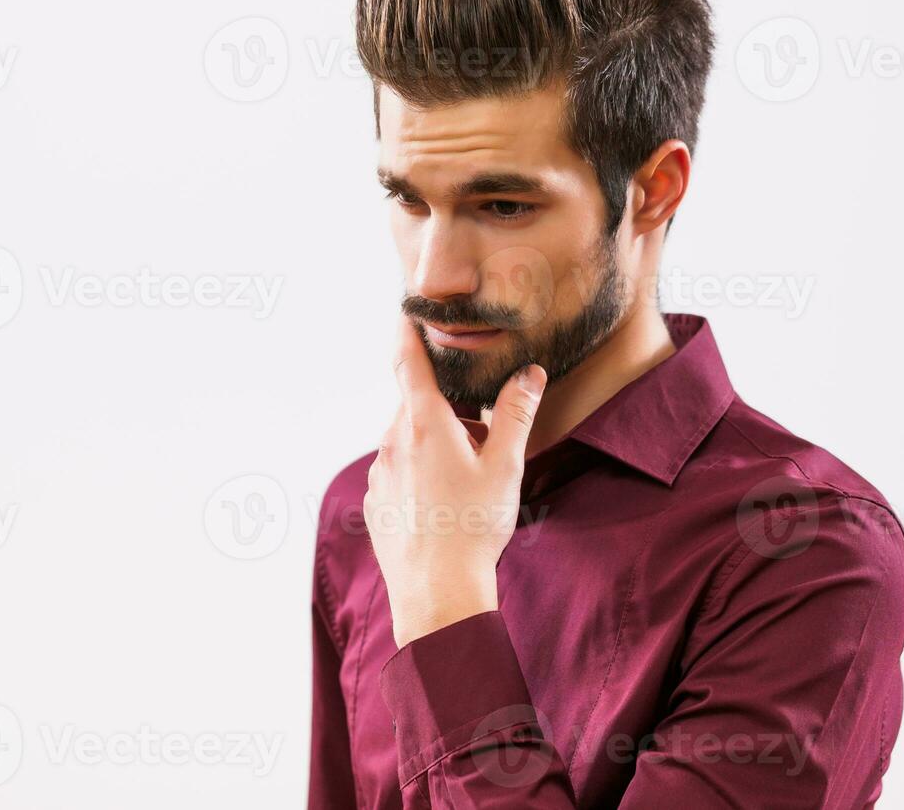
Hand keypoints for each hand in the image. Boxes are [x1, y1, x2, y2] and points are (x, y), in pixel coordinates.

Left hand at [364, 317, 546, 647]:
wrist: (437, 594)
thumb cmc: (473, 528)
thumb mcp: (506, 466)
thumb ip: (516, 414)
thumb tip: (529, 373)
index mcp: (424, 425)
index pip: (408, 362)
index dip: (408, 332)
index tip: (408, 310)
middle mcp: (393, 442)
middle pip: (417, 406)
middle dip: (447, 411)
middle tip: (481, 438)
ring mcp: (378, 473)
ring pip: (407, 441)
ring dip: (434, 445)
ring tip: (467, 482)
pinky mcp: (374, 502)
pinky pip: (397, 473)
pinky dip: (419, 474)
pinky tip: (443, 505)